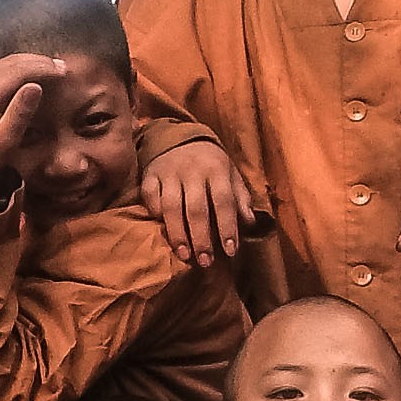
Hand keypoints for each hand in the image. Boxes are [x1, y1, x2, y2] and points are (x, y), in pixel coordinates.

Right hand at [143, 136, 254, 266]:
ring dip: (178, 234)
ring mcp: (169, 172)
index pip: (224, 201)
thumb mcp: (231, 175)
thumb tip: (250, 222)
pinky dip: (155, 214)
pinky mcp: (150, 175)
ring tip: (185, 255)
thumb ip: (240, 198)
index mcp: (216, 169)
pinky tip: (163, 230)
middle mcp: (192, 170)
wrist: (180, 138)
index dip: (227, 227)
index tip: (231, 251)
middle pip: (196, 209)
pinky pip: (150, 197)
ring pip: (171, 207)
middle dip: (201, 238)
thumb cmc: (211, 164)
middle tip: (206, 262)